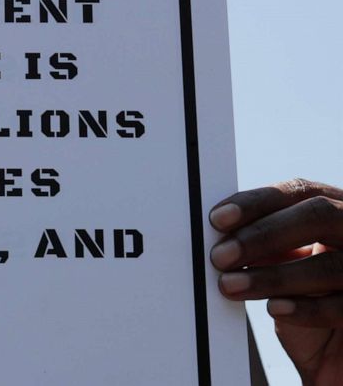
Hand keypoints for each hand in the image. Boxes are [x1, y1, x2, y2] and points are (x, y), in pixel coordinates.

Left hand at [210, 179, 342, 385]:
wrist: (338, 358)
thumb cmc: (308, 300)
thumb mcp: (284, 264)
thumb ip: (263, 244)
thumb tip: (221, 236)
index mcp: (339, 211)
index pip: (301, 191)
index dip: (257, 202)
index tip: (218, 219)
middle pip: (319, 215)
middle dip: (264, 234)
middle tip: (221, 256)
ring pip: (330, 264)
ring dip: (274, 275)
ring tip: (231, 286)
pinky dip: (305, 308)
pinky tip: (274, 309)